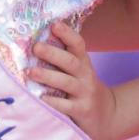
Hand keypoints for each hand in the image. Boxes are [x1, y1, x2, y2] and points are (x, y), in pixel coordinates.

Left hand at [30, 21, 118, 139]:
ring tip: (31, 72)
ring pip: (67, 82)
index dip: (67, 34)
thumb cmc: (83, 88)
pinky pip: (66, 106)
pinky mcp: (82, 110)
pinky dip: (53, 102)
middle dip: (53, 54)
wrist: (107, 114)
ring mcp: (85, 93)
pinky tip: (40, 97)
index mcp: (83, 62)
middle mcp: (85, 75)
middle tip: (36, 47)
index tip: (54, 25)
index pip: (78, 44)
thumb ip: (62, 59)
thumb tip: (34, 42)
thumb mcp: (79, 71)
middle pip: (70, 62)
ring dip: (48, 76)